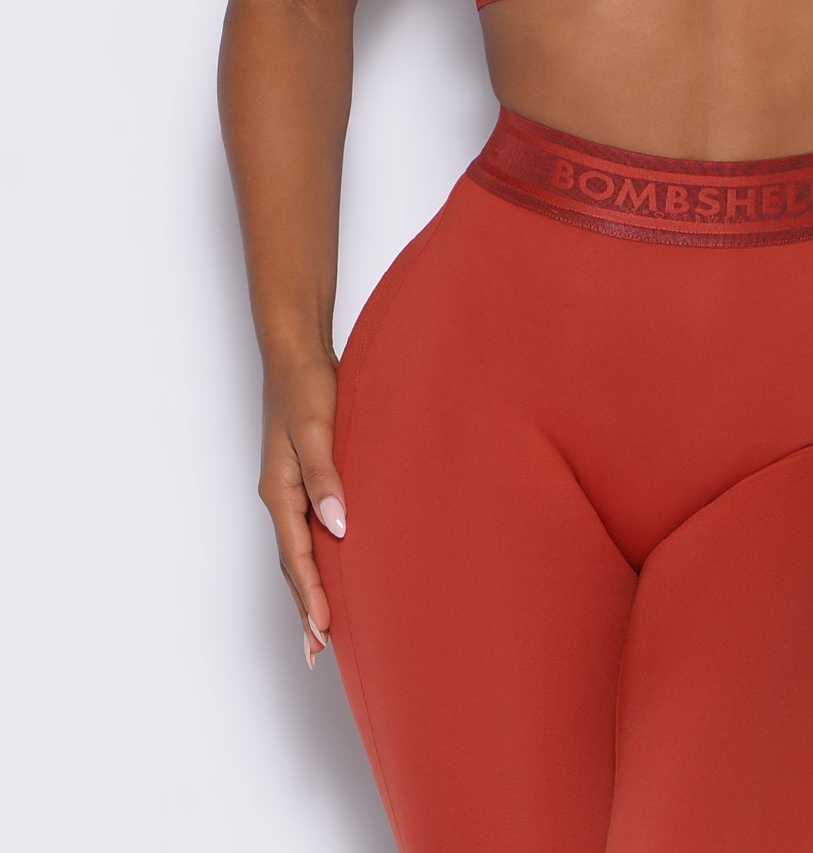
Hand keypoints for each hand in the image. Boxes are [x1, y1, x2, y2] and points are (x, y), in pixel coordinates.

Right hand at [258, 349, 346, 669]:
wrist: (296, 353)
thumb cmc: (306, 387)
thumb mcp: (318, 429)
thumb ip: (326, 477)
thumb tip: (339, 526)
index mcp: (280, 491)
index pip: (296, 557)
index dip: (311, 597)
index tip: (323, 634)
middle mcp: (280, 496)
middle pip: (292, 564)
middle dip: (305, 608)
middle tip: (318, 653)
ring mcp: (289, 489)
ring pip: (298, 550)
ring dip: (309, 589)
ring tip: (322, 628)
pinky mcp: (304, 477)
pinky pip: (307, 529)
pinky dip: (316, 557)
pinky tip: (333, 565)